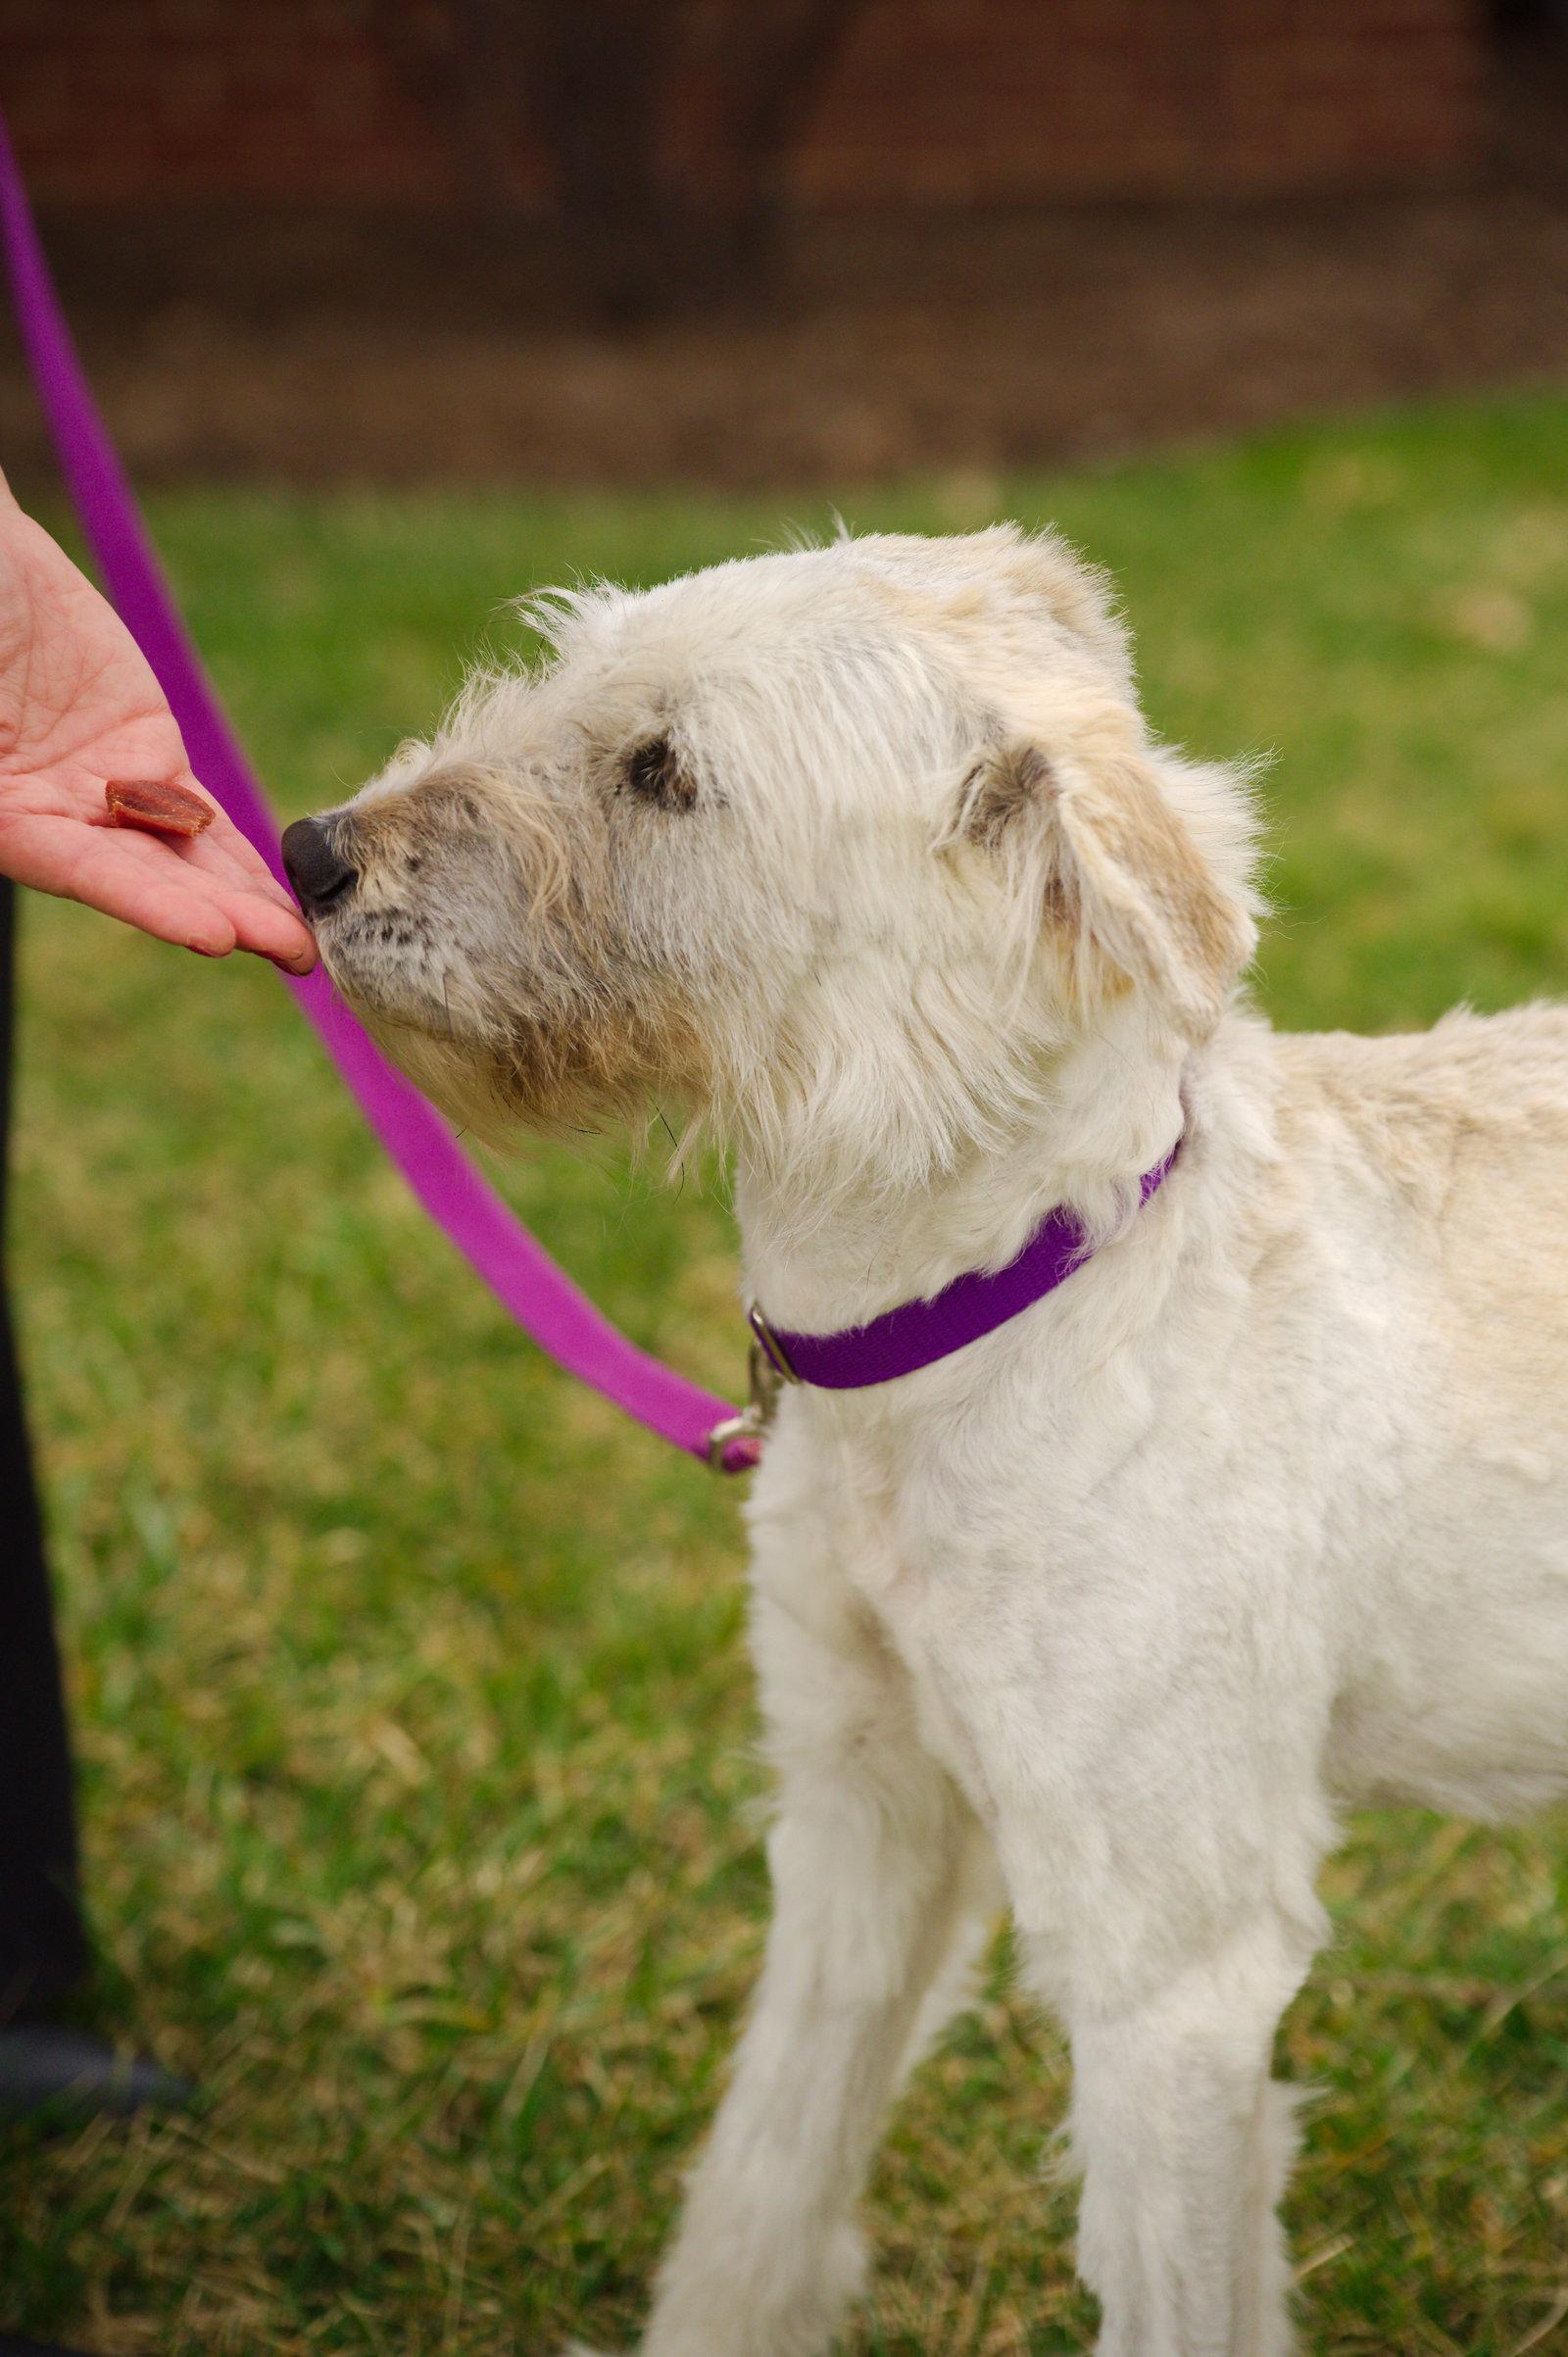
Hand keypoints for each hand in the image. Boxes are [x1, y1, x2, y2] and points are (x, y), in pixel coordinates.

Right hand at [0, 484, 315, 969]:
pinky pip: (198, 814)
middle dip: (218, 916)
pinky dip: (238, 856)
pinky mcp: (144, 752)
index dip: (147, 903)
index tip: (214, 935)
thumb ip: (5, 741)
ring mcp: (99, 788)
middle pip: (142, 877)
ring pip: (180, 855)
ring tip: (303, 944)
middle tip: (292, 951)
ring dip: (242, 902)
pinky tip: (286, 896)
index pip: (79, 870)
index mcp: (0, 811)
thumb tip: (62, 790)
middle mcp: (47, 816)